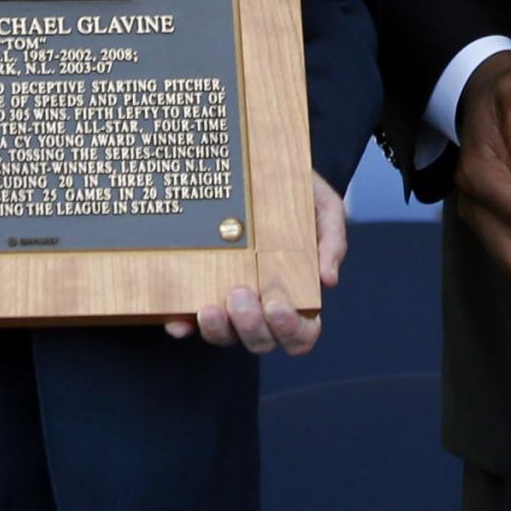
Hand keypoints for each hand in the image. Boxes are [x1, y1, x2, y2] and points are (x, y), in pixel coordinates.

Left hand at [167, 171, 348, 354]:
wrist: (258, 171)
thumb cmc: (297, 192)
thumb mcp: (323, 206)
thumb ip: (332, 240)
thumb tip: (328, 281)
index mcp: (298, 294)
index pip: (301, 333)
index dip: (291, 330)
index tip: (277, 305)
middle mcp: (263, 307)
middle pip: (261, 340)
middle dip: (251, 326)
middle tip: (240, 293)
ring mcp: (229, 304)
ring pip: (226, 337)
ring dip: (219, 330)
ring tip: (210, 307)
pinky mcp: (198, 293)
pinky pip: (188, 322)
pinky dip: (183, 327)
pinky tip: (178, 322)